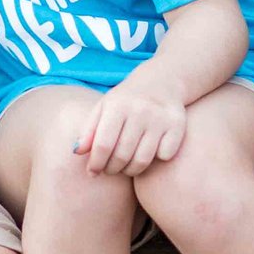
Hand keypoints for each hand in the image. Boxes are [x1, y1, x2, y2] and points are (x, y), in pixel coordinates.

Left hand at [73, 82, 188, 175]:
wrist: (161, 81)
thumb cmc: (126, 100)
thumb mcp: (103, 108)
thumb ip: (89, 130)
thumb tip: (76, 152)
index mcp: (117, 105)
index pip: (103, 144)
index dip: (96, 163)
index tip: (93, 172)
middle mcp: (140, 110)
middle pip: (122, 155)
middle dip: (112, 169)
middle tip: (110, 170)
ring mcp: (160, 118)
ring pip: (143, 160)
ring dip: (131, 170)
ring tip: (126, 167)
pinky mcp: (177, 124)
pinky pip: (164, 156)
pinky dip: (156, 160)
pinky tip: (150, 152)